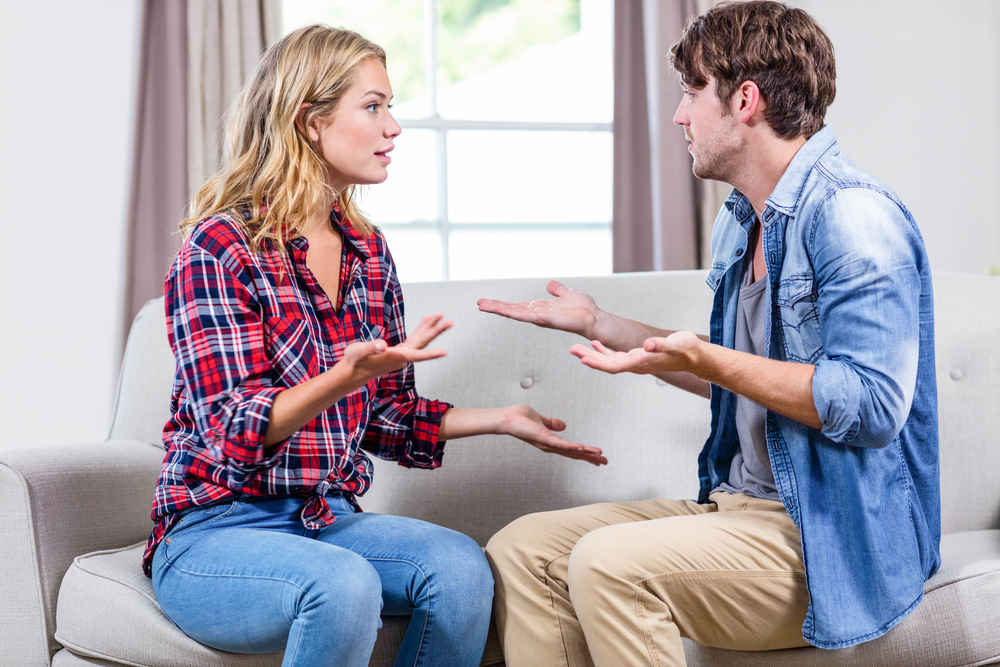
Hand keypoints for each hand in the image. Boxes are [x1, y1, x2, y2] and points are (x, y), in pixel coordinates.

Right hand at [341, 314, 451, 383]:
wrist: (351, 373)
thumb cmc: (354, 362)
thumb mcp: (358, 351)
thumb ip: (371, 347)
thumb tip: (382, 345)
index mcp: (394, 357)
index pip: (416, 355)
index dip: (430, 354)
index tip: (444, 353)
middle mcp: (401, 357)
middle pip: (422, 343)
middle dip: (436, 331)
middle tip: (450, 322)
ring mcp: (400, 354)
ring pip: (419, 340)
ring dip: (429, 328)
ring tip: (440, 316)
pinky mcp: (397, 351)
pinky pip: (413, 339)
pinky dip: (420, 329)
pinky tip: (424, 322)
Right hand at [477, 280, 600, 336]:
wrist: (594, 319)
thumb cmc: (583, 310)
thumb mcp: (567, 295)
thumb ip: (558, 291)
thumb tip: (550, 285)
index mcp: (540, 309)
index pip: (517, 306)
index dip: (503, 304)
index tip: (488, 302)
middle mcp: (538, 314)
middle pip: (513, 310)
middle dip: (496, 307)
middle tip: (479, 303)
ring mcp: (541, 318)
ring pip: (516, 313)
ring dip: (500, 309)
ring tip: (484, 305)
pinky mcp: (548, 319)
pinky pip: (529, 316)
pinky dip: (517, 313)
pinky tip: (506, 310)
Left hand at [499, 404, 607, 465]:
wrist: (506, 418)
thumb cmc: (519, 419)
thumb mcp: (540, 419)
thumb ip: (551, 423)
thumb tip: (563, 425)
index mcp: (551, 441)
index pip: (573, 449)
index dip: (586, 453)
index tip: (599, 458)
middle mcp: (550, 445)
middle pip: (574, 453)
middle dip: (590, 458)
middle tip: (605, 462)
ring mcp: (547, 443)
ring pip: (570, 450)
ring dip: (585, 453)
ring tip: (599, 455)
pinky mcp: (542, 438)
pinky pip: (559, 443)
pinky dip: (570, 446)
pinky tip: (581, 448)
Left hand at [569, 331, 701, 374]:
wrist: (696, 357)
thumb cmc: (688, 350)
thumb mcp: (676, 344)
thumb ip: (662, 345)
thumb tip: (648, 344)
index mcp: (642, 362)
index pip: (615, 366)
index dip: (598, 363)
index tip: (583, 359)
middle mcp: (636, 364)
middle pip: (607, 365)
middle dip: (589, 358)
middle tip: (572, 350)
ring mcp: (636, 362)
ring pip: (609, 360)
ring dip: (593, 355)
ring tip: (576, 349)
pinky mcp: (638, 357)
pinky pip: (617, 356)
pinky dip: (604, 350)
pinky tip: (595, 344)